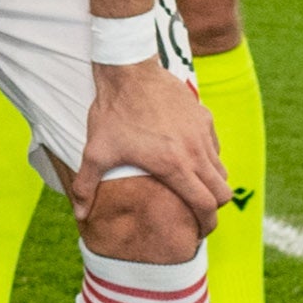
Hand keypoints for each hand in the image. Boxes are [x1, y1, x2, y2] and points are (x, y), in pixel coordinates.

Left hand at [78, 56, 230, 242]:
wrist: (127, 69)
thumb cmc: (111, 112)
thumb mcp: (95, 151)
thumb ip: (86, 186)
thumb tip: (79, 215)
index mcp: (174, 165)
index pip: (205, 205)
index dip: (206, 224)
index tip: (198, 232)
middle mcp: (196, 152)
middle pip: (223, 192)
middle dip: (213, 208)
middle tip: (198, 213)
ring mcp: (203, 133)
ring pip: (221, 170)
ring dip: (210, 183)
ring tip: (191, 187)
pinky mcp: (204, 117)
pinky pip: (215, 147)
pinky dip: (208, 158)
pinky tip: (188, 157)